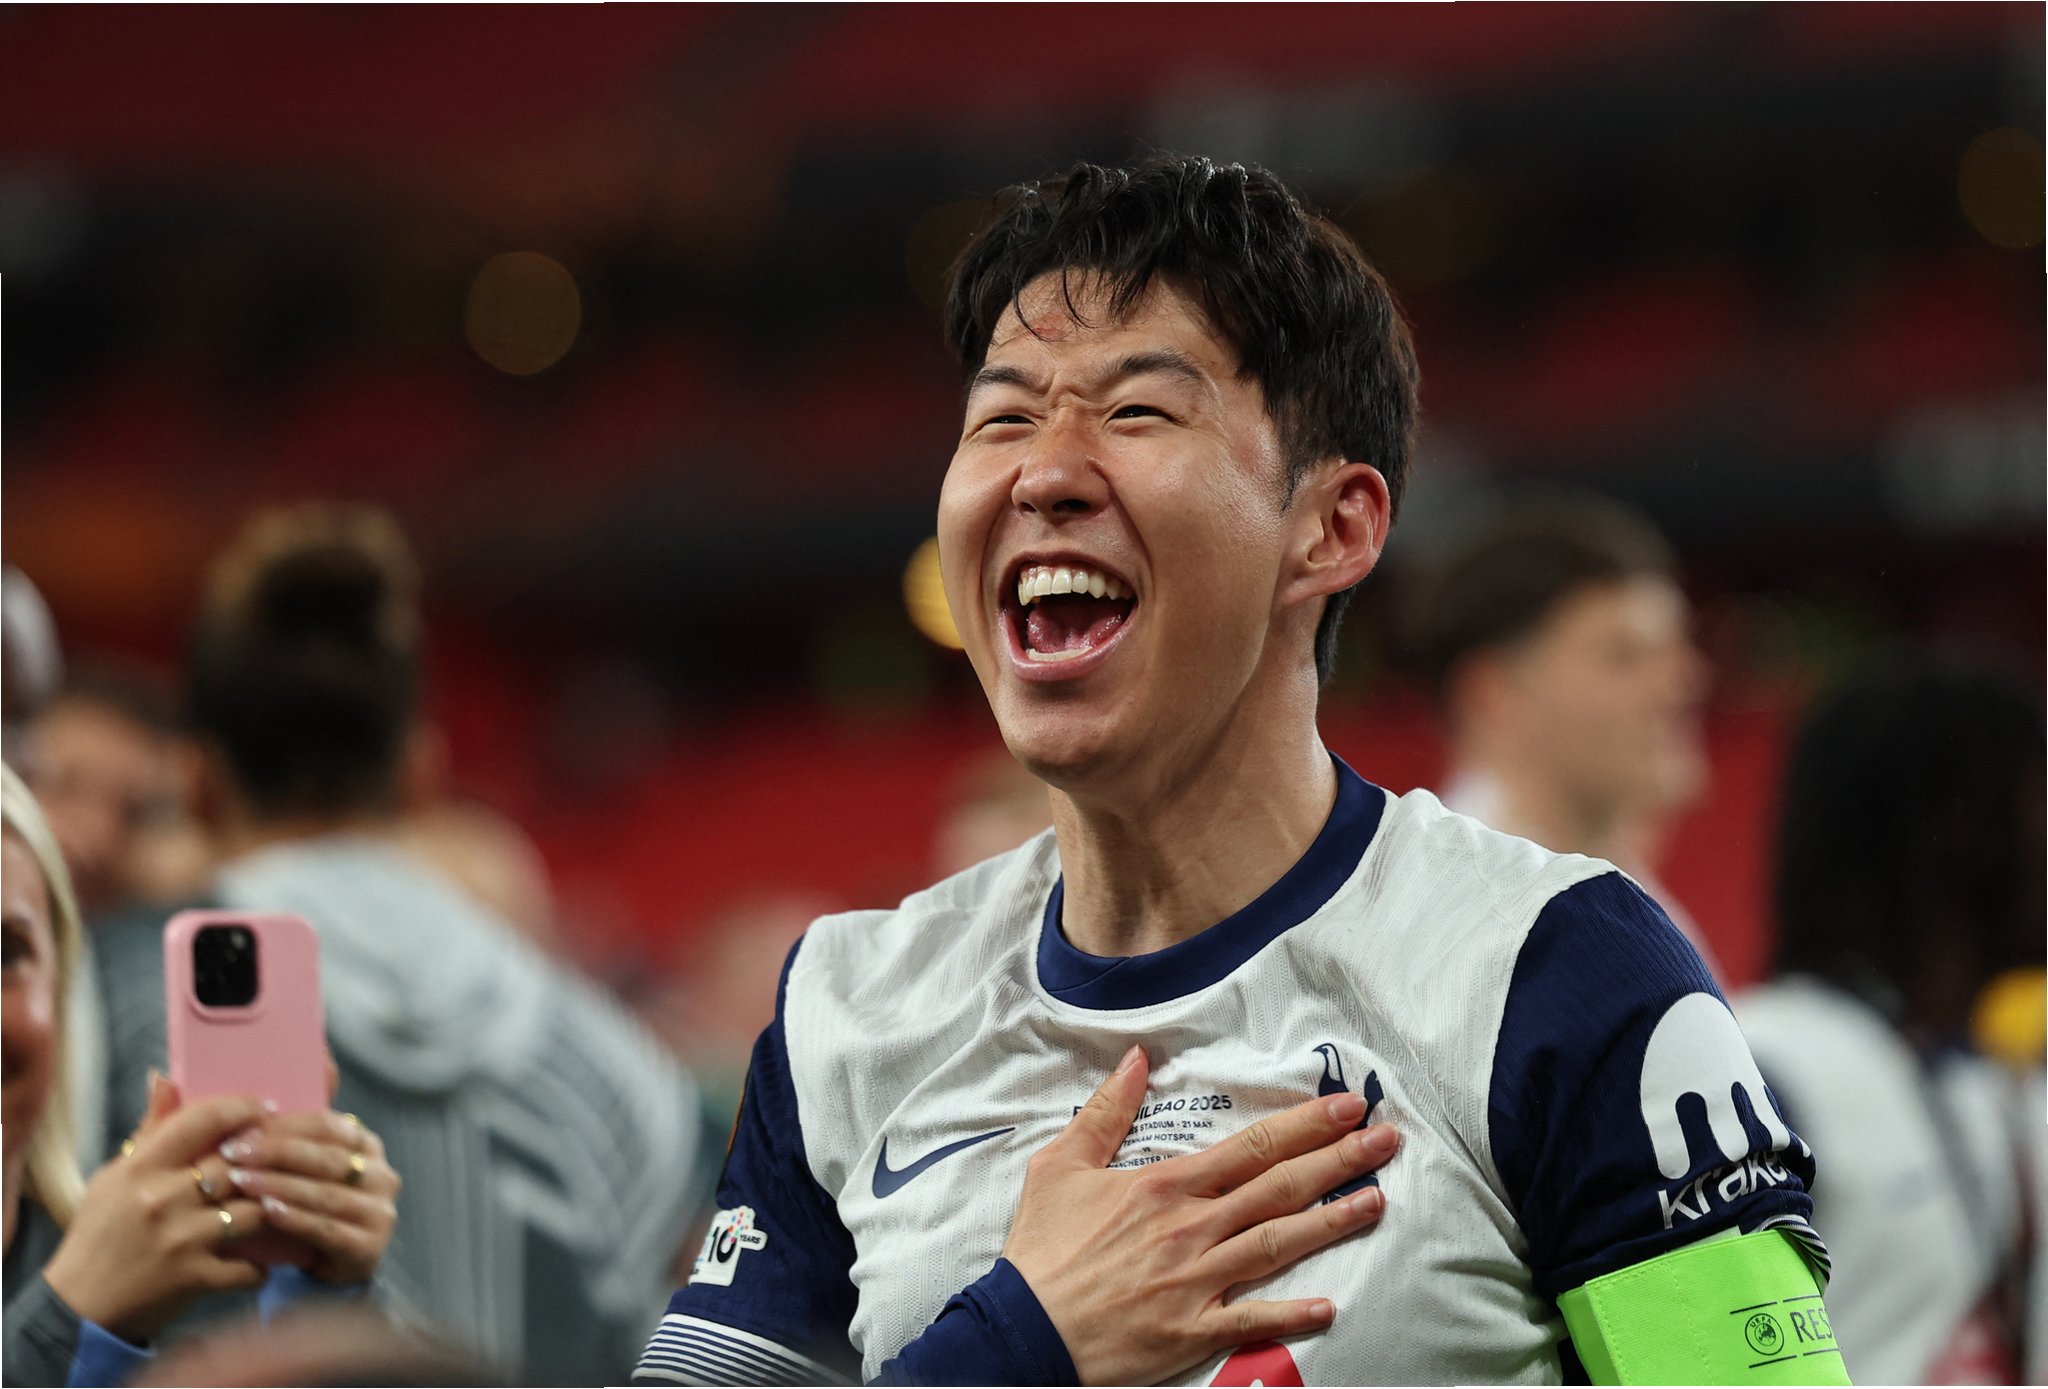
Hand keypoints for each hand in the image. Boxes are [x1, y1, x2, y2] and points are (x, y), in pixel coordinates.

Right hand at [43, 1077, 269, 1340]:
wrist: (76, 1308)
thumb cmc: (98, 1235)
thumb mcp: (113, 1179)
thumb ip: (150, 1132)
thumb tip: (164, 1078)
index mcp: (140, 1168)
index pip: (203, 1120)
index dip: (242, 1108)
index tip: (266, 1107)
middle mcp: (161, 1199)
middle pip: (238, 1163)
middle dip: (270, 1159)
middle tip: (293, 1155)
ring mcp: (180, 1239)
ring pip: (255, 1210)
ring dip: (274, 1210)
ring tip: (284, 1207)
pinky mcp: (193, 1278)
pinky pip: (249, 1266)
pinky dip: (261, 1267)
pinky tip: (263, 1261)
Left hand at [223, 1110, 398, 1285]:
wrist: (326, 1266)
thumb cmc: (308, 1208)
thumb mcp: (306, 1170)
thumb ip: (293, 1136)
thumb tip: (265, 1096)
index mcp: (368, 1147)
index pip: (328, 1126)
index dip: (284, 1126)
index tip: (241, 1131)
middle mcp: (382, 1176)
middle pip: (326, 1158)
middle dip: (276, 1154)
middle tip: (233, 1154)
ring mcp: (380, 1212)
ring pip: (325, 1193)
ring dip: (279, 1186)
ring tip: (241, 1182)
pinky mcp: (369, 1248)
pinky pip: (327, 1229)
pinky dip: (295, 1219)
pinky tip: (267, 1212)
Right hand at [1002, 1046, 1396, 1385]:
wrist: (1021, 1330)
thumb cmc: (1040, 1250)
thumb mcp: (1059, 1166)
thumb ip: (1105, 1112)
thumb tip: (1135, 1058)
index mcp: (1165, 1185)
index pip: (1250, 1146)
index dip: (1304, 1125)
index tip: (1345, 1105)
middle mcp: (1191, 1228)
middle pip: (1278, 1187)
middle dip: (1337, 1159)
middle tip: (1384, 1140)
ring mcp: (1197, 1281)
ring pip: (1279, 1243)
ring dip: (1332, 1221)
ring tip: (1377, 1201)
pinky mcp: (1193, 1330)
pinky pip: (1254, 1320)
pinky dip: (1293, 1314)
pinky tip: (1330, 1305)